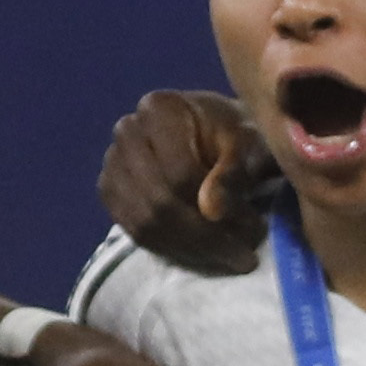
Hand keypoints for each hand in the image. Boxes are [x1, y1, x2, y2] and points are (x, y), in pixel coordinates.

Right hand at [101, 89, 277, 276]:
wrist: (212, 132)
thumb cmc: (234, 134)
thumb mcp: (247, 144)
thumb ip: (231, 172)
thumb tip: (210, 211)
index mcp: (158, 108)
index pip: (181, 173)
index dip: (219, 209)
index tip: (255, 229)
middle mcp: (127, 132)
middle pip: (160, 201)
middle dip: (206, 237)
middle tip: (244, 256)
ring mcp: (112, 163)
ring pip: (145, 223)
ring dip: (190, 250)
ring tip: (228, 257)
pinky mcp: (110, 191)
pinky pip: (135, 232)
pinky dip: (170, 250)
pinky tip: (202, 254)